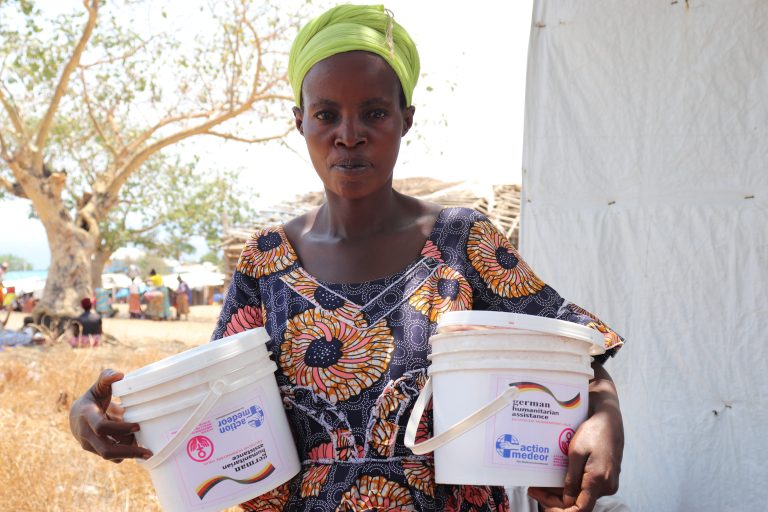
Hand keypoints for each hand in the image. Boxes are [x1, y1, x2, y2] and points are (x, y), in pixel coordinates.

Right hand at [69, 368, 152, 462]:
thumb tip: (120, 375)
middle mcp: (85, 433)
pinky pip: (112, 457)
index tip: (138, 426)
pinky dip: (125, 453)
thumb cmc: (93, 398)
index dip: (120, 428)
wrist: (77, 416)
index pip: (101, 426)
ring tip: (144, 445)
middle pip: (106, 449)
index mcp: (86, 415)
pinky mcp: (96, 452)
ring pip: (110, 456)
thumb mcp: (98, 387)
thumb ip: (106, 378)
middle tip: (148, 452)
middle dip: (128, 451)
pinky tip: (137, 445)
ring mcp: (89, 445)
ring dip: (129, 451)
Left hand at [528, 365, 623, 511]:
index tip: (543, 505)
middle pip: (578, 504)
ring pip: (580, 495)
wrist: (609, 418)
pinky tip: (553, 478)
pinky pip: (585, 486)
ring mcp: (606, 482)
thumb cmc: (593, 431)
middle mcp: (606, 486)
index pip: (580, 510)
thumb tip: (567, 502)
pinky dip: (569, 485)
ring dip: (560, 492)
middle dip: (554, 500)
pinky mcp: (604, 477)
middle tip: (533, 490)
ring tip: (538, 484)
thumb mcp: (576, 452)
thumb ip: (571, 479)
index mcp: (598, 480)